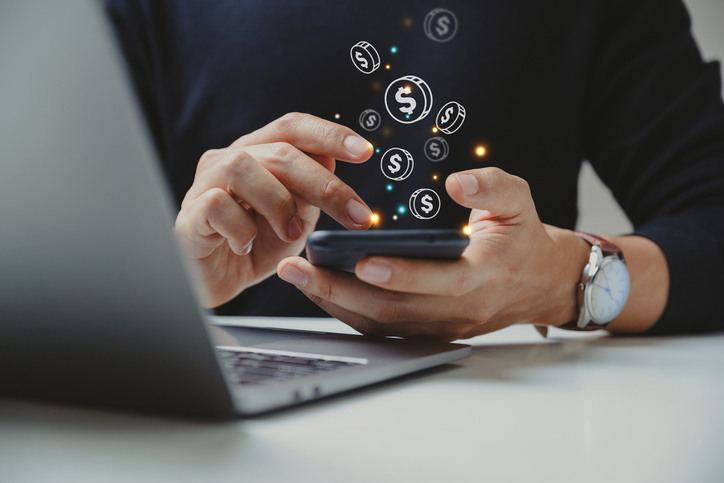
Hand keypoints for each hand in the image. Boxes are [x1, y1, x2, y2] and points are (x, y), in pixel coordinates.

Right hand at [174, 112, 374, 307]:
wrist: (215, 282)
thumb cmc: (254, 246)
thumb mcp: (295, 218)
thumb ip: (310, 191)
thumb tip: (332, 160)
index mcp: (257, 153)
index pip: (292, 127)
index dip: (329, 133)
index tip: (365, 151)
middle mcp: (228, 159)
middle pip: (280, 151)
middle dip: (325, 184)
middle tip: (357, 216)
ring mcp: (205, 184)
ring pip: (242, 167)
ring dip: (279, 203)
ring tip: (292, 234)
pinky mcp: (189, 214)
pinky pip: (217, 205)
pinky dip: (242, 229)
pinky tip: (247, 247)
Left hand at [277, 168, 589, 340]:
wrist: (539, 283)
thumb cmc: (522, 238)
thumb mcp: (520, 202)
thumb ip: (492, 187)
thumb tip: (458, 182)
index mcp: (483, 277)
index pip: (440, 282)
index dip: (402, 274)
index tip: (363, 261)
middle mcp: (459, 310)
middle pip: (394, 310)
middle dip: (341, 291)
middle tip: (298, 270)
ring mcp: (441, 326)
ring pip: (382, 324)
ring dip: (335, 303)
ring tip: (297, 277)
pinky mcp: (427, 331)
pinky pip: (382, 328)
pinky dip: (347, 312)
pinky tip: (319, 290)